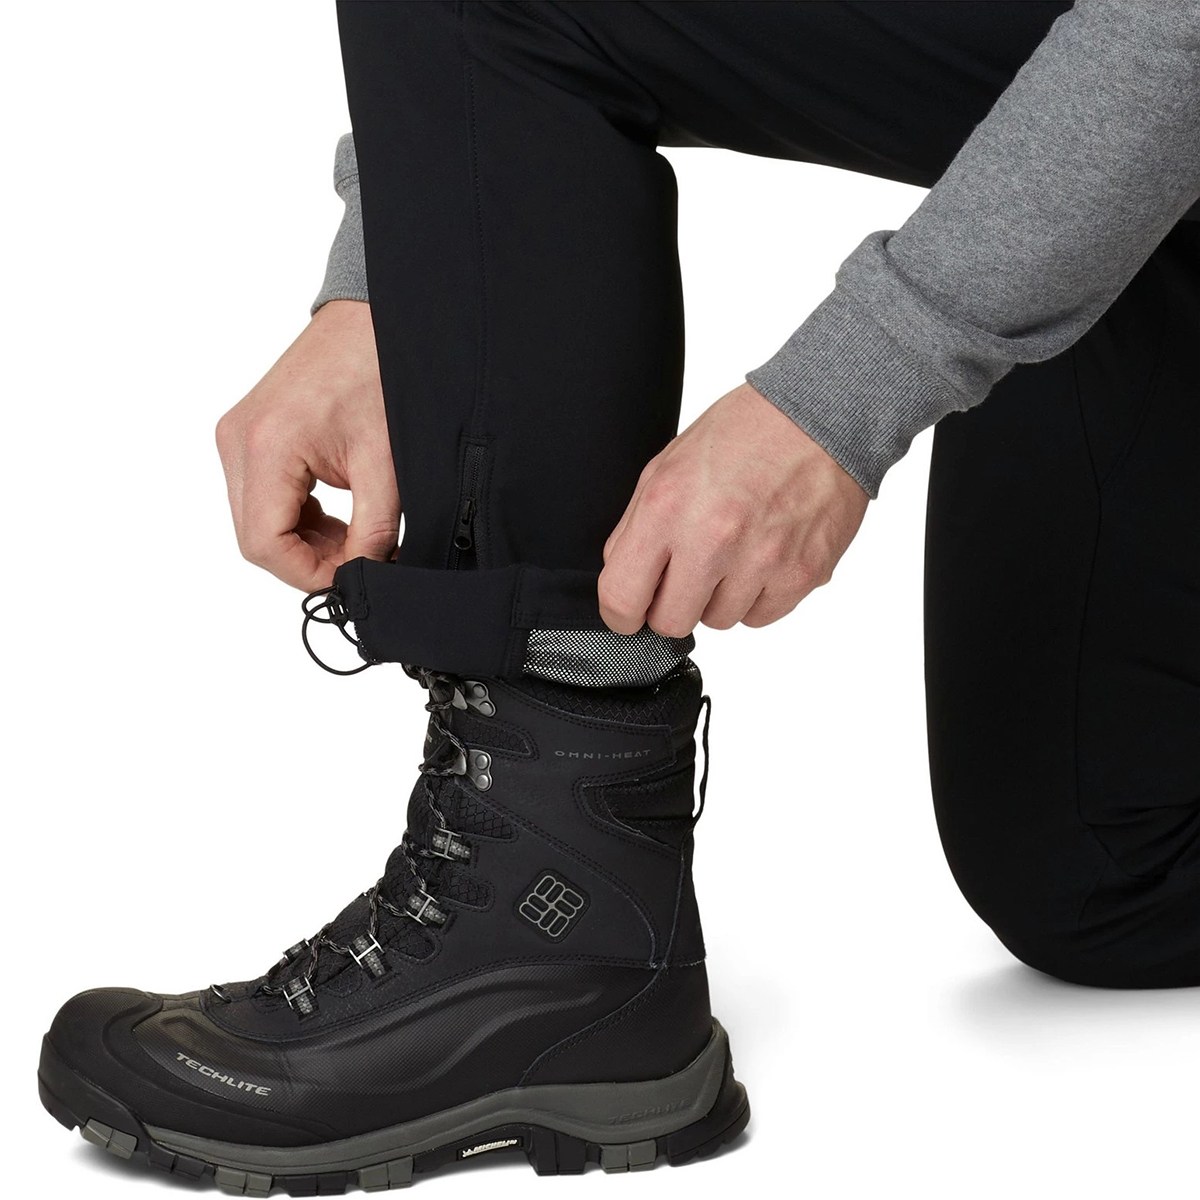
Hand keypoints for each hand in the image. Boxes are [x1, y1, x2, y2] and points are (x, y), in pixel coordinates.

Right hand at [215, 300, 398, 590]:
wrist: (371, 319)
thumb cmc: (379, 374)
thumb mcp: (387, 465)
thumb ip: (374, 531)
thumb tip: (365, 576)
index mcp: (267, 446)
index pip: (264, 545)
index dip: (307, 575)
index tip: (351, 580)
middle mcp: (238, 441)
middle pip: (254, 537)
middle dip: (306, 560)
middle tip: (359, 560)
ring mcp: (237, 436)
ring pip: (256, 521)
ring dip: (302, 541)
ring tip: (354, 535)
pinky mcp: (249, 434)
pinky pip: (262, 497)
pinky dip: (296, 517)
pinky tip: (337, 514)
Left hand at [598, 382, 868, 636]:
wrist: (821, 416)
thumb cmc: (742, 435)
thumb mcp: (667, 465)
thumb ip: (637, 528)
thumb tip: (623, 582)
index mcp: (667, 507)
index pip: (621, 598)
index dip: (621, 614)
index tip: (630, 612)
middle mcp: (712, 539)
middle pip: (671, 622)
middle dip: (672, 605)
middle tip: (686, 575)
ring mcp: (760, 561)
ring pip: (719, 622)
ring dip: (719, 598)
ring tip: (733, 552)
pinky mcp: (801, 574)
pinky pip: (760, 617)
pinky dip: (757, 596)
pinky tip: (762, 557)